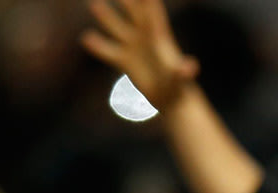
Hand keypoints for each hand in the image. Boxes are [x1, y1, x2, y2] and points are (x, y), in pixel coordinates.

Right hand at [82, 0, 200, 112]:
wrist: (170, 98)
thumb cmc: (178, 86)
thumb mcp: (181, 78)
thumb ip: (184, 71)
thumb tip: (192, 67)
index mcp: (160, 36)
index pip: (153, 12)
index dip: (148, 1)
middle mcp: (145, 37)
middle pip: (134, 13)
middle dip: (127, 1)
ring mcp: (134, 47)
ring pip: (117, 28)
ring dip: (106, 17)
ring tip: (94, 5)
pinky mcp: (125, 61)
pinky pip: (109, 51)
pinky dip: (98, 46)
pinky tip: (86, 39)